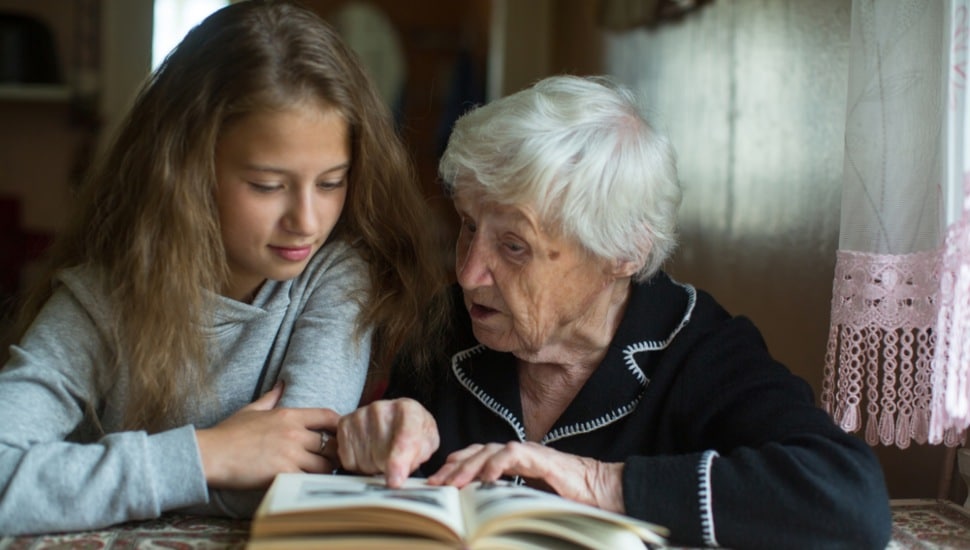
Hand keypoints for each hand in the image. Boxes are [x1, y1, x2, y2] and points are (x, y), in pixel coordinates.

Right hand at [196, 382, 340, 488]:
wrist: (210, 454)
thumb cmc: (227, 433)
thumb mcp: (250, 410)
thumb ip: (270, 398)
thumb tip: (281, 384)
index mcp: (289, 415)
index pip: (328, 416)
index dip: (340, 426)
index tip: (340, 435)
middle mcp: (294, 433)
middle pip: (332, 444)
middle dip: (334, 454)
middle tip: (331, 461)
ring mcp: (290, 454)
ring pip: (324, 465)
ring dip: (324, 471)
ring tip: (319, 475)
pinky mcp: (283, 474)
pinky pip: (308, 480)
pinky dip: (311, 483)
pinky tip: (307, 484)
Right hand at [334, 398, 438, 487]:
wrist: (397, 419)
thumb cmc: (414, 433)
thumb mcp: (427, 445)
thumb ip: (417, 459)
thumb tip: (396, 478)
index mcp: (409, 410)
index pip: (403, 439)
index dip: (398, 463)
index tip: (394, 481)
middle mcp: (381, 408)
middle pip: (381, 456)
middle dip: (389, 467)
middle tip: (395, 458)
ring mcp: (360, 415)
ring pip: (364, 461)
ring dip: (374, 466)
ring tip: (382, 452)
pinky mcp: (345, 424)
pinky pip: (349, 460)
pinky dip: (358, 463)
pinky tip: (368, 451)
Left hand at [427, 442, 625, 512]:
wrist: (602, 490)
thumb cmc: (570, 499)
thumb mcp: (529, 502)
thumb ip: (508, 501)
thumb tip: (483, 520)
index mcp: (514, 463)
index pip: (478, 458)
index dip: (457, 466)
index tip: (437, 480)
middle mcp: (518, 454)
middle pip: (478, 453)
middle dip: (454, 467)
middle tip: (434, 483)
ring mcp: (530, 453)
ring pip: (491, 451)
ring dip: (469, 466)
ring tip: (453, 482)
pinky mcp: (542, 458)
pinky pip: (514, 455)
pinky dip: (497, 463)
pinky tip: (484, 477)